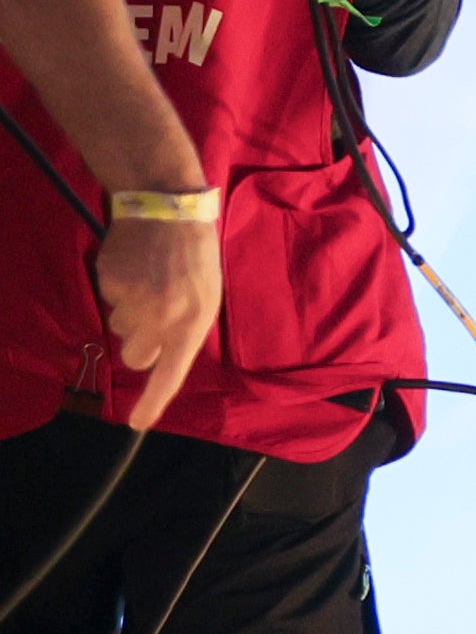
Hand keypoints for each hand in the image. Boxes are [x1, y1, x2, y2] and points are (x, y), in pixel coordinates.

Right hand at [93, 210, 213, 435]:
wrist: (169, 210)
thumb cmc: (196, 256)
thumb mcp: (208, 296)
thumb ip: (186, 328)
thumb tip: (162, 355)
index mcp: (192, 321)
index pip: (171, 373)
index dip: (152, 400)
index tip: (137, 423)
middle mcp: (161, 317)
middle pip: (136, 357)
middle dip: (141, 343)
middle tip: (156, 314)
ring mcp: (132, 301)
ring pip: (121, 327)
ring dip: (132, 313)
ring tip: (151, 281)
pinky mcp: (109, 284)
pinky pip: (110, 301)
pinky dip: (120, 290)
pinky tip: (136, 268)